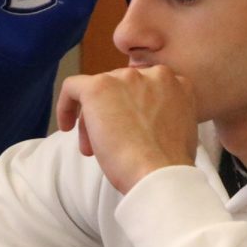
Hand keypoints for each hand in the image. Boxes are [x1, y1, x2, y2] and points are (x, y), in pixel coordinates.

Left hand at [56, 65, 197, 193]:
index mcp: (176, 82)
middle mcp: (152, 73)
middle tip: (111, 145)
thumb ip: (164, 114)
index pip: (145, 89)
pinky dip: (66, 105)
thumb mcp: (180, 129)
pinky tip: (66, 126)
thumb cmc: (169, 163)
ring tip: (95, 150)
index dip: (134, 111)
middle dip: (113, 115)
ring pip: (100, 92)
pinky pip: (73, 87)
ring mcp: (125, 77)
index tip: (130, 133)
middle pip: (121, 89)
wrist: (159, 173)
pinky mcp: (98, 87)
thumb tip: (142, 120)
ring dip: (95, 119)